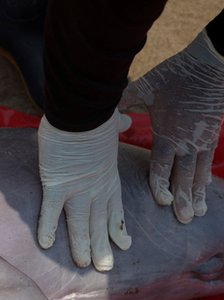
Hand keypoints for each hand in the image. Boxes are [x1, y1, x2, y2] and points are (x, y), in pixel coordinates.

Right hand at [37, 111, 132, 271]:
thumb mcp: (110, 124)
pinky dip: (48, 228)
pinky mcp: (56, 185)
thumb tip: (123, 119)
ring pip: (81, 224)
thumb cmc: (94, 115)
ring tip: (85, 264)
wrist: (82, 111)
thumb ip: (116, 126)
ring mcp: (77, 189)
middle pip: (100, 223)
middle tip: (105, 267)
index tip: (123, 245)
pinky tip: (45, 244)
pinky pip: (51, 211)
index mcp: (108, 176)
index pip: (114, 209)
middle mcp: (96, 188)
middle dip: (103, 247)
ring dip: (83, 246)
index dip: (117, 229)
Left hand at [120, 30, 223, 223]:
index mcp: (168, 133)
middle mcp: (187, 141)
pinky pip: (209, 160)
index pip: (163, 166)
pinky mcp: (212, 133)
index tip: (162, 202)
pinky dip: (206, 176)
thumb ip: (124, 104)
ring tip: (196, 212)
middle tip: (184, 218)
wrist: (212, 63)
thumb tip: (104, 112)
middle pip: (184, 175)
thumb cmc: (176, 75)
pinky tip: (205, 188)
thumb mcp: (145, 88)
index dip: (162, 185)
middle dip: (183, 198)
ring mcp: (202, 138)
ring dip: (197, 192)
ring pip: (199, 172)